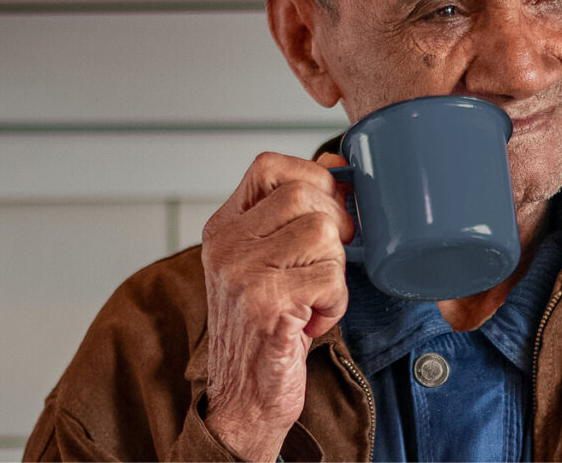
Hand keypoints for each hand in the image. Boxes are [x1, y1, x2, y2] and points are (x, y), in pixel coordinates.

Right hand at [200, 151, 352, 461]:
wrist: (243, 396)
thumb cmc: (266, 324)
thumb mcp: (272, 259)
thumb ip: (298, 211)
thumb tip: (336, 164)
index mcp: (225, 227)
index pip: (269, 166)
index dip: (312, 180)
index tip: (326, 212)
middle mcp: (226, 246)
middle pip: (305, 197)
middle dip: (334, 230)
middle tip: (324, 266)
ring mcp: (242, 275)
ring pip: (323, 235)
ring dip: (335, 271)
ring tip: (314, 297)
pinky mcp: (266, 307)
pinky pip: (329, 280)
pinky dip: (335, 304)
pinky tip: (312, 321)